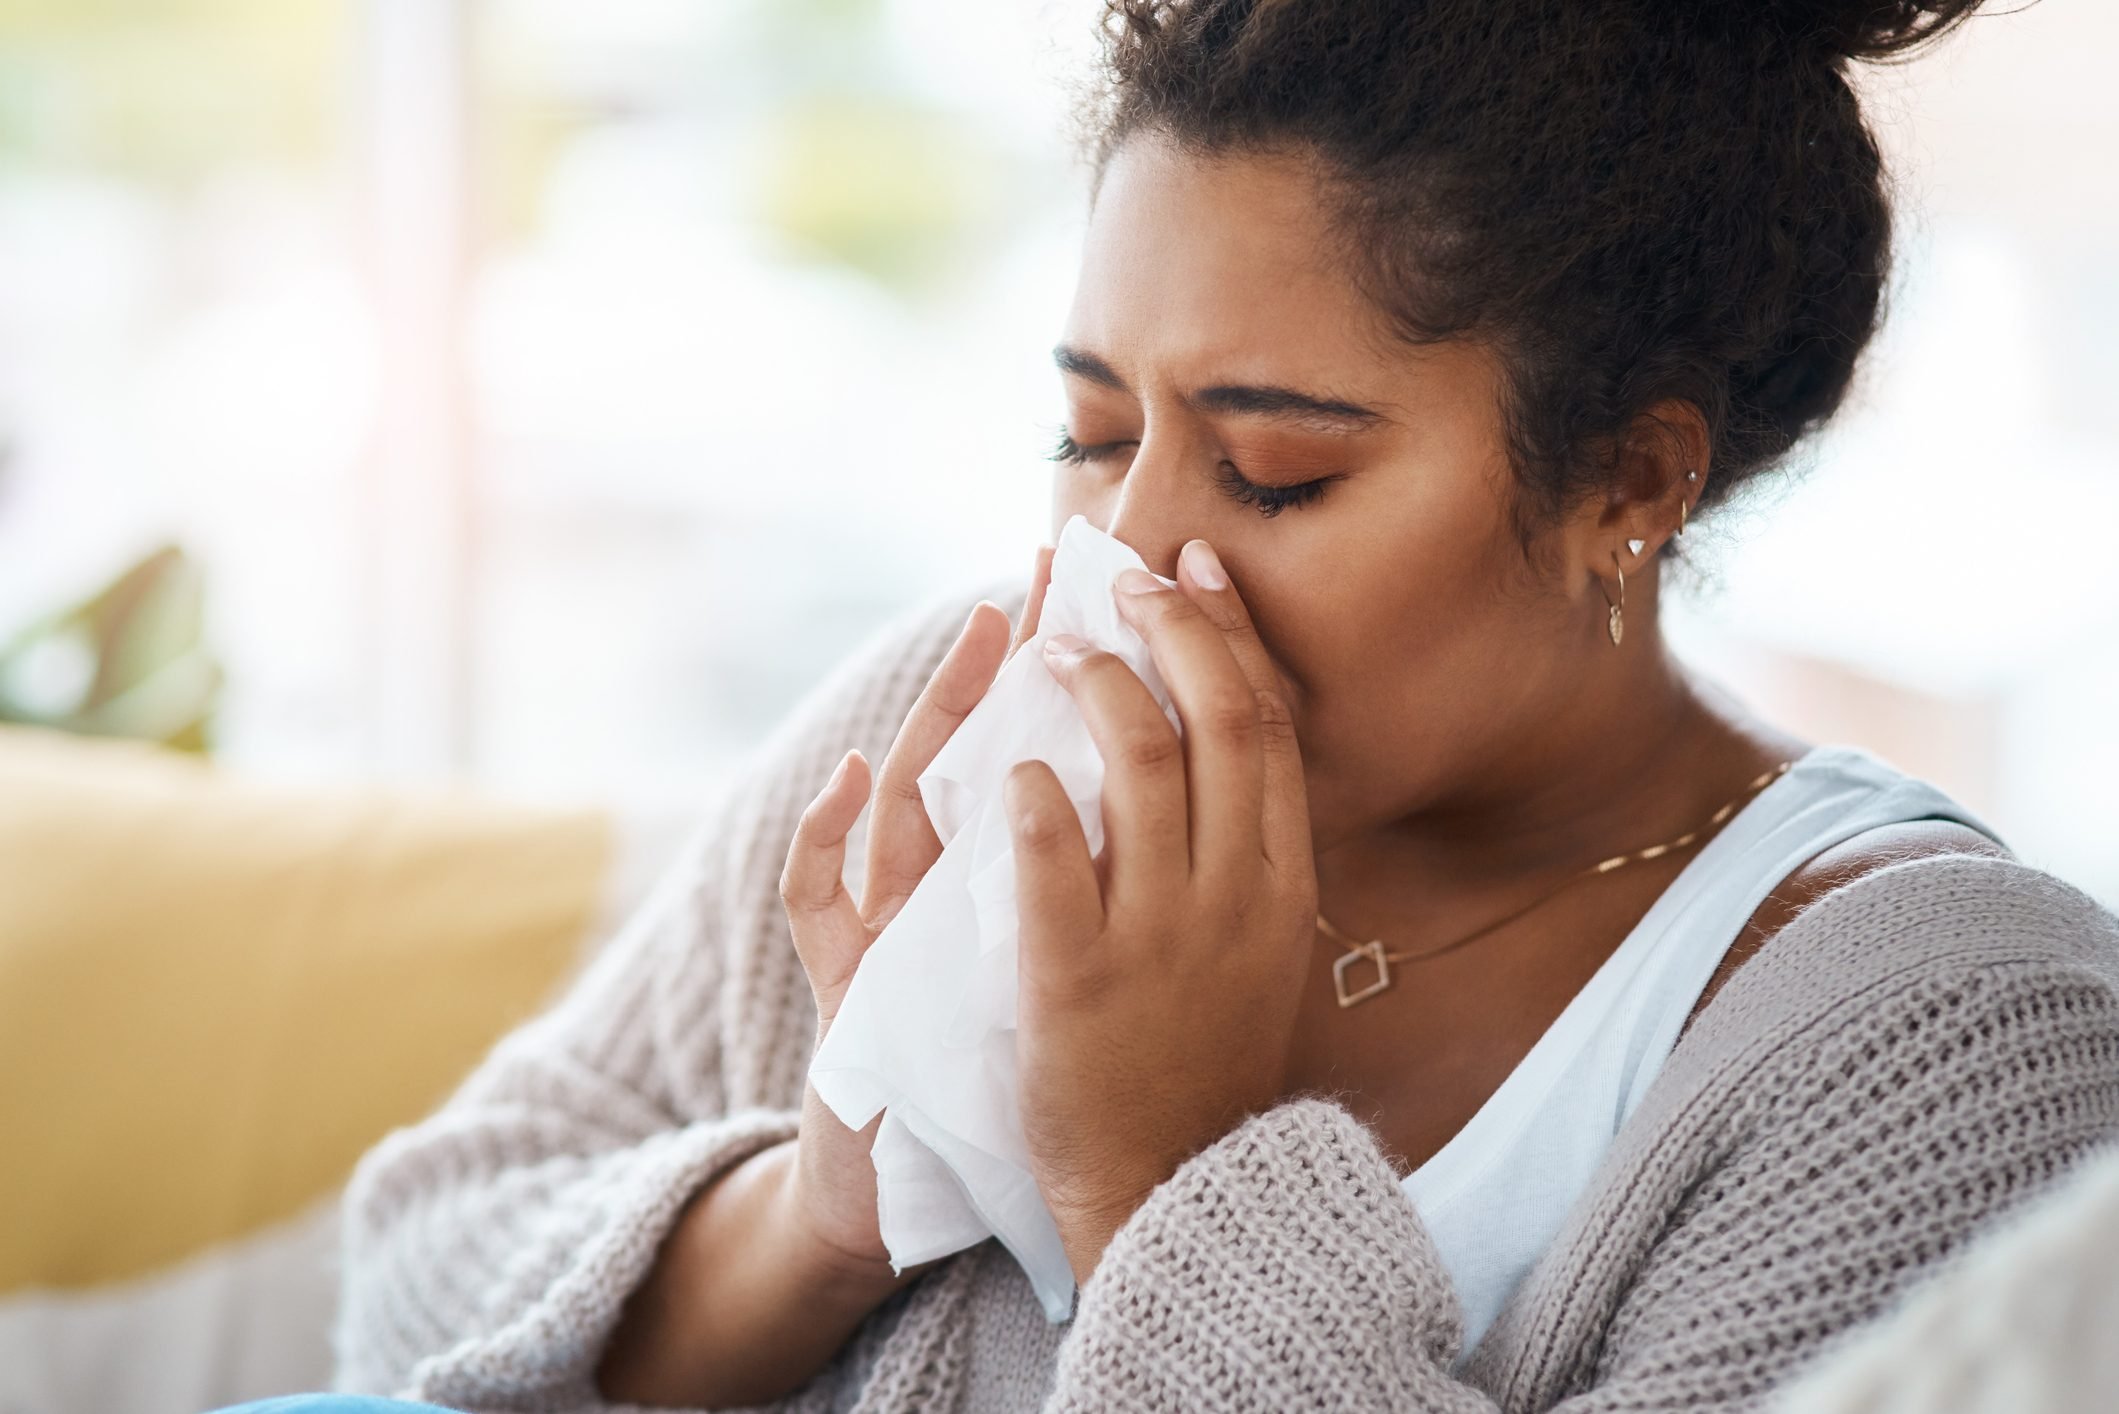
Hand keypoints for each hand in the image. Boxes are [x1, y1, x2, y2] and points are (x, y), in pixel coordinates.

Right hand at [777, 544, 1053, 1281]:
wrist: (909, 1188)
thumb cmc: (991, 1076)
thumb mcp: (1041, 975)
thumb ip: (1070, 893)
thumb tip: (1143, 816)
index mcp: (1000, 893)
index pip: (1038, 768)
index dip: (1072, 690)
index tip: (1111, 599)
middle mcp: (938, 893)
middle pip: (970, 756)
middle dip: (1007, 663)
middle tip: (1045, 573)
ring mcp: (886, 931)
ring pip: (903, 801)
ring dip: (937, 714)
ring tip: (977, 634)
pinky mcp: (844, 988)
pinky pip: (812, 902)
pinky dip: (821, 838)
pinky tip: (844, 780)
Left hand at [1004, 538, 1316, 1282]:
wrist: (1171, 1190)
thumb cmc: (1205, 1062)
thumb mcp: (1261, 953)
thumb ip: (1249, 856)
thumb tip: (1225, 746)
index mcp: (1284, 886)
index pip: (1268, 728)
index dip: (1231, 634)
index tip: (1195, 569)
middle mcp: (1236, 899)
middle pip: (1217, 723)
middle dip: (1171, 630)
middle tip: (1120, 580)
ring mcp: (1160, 939)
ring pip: (1141, 771)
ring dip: (1096, 688)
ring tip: (1053, 649)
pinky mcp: (1077, 980)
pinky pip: (1052, 863)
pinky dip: (1033, 800)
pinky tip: (1011, 764)